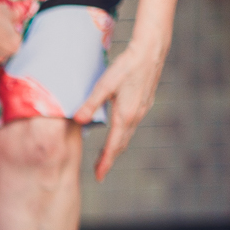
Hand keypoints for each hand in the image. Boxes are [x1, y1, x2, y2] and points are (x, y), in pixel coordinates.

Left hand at [73, 40, 165, 180]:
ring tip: (105, 157)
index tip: (99, 176)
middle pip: (121, 145)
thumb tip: (79, 121)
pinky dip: (122, 136)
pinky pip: (131, 127)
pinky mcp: (144, 104)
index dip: (105, 162)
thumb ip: (91, 104)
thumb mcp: (104, 85)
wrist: (150, 52)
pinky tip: (118, 134)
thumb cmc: (126, 67)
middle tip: (99, 172)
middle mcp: (135, 117)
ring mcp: (141, 111)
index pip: (113, 146)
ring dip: (116, 148)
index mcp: (125, 116)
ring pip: (127, 136)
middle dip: (109, 159)